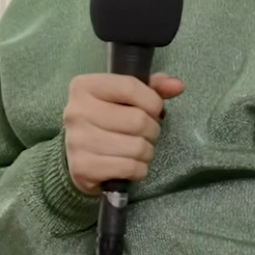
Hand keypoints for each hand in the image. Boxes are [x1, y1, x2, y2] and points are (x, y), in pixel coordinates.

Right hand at [62, 73, 184, 194]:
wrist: (77, 156)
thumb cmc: (107, 120)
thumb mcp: (127, 97)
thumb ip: (153, 87)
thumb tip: (177, 85)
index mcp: (85, 87)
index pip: (130, 87)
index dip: (152, 101)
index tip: (152, 110)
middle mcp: (76, 112)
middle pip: (138, 120)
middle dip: (152, 130)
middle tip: (145, 134)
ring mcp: (77, 141)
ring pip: (137, 146)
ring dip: (146, 151)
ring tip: (137, 149)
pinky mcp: (82, 168)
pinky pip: (129, 167)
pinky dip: (138, 169)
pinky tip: (129, 164)